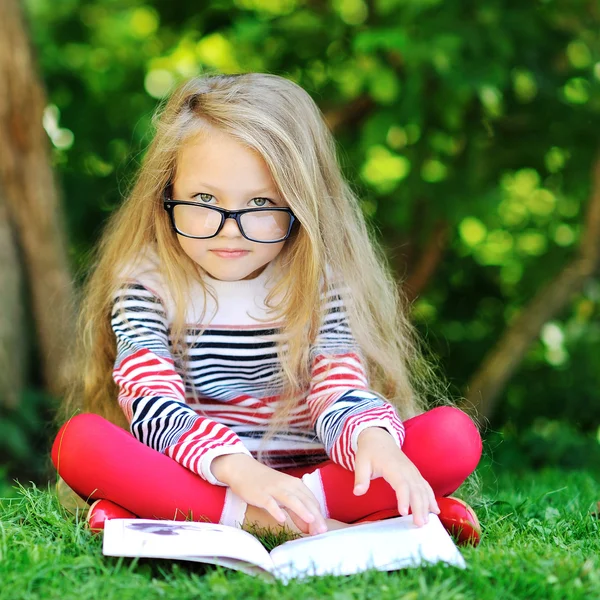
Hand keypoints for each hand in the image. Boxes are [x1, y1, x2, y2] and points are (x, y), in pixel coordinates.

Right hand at [211, 454, 327, 534]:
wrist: (244, 469)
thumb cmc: (266, 484)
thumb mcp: (283, 496)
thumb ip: (296, 511)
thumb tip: (308, 527)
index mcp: (295, 485)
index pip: (311, 501)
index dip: (318, 516)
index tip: (323, 531)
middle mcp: (287, 485)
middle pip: (304, 501)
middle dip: (314, 516)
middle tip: (322, 531)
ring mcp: (274, 489)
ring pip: (290, 500)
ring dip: (301, 510)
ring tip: (310, 521)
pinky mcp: (261, 494)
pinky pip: (270, 502)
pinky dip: (276, 510)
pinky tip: (281, 520)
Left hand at [354, 427, 439, 526]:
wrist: (378, 437)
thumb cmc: (369, 451)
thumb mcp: (360, 462)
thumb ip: (360, 478)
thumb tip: (357, 492)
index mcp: (393, 467)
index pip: (401, 484)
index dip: (404, 498)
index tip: (403, 513)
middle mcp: (406, 469)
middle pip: (416, 490)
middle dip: (419, 507)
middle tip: (419, 524)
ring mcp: (412, 471)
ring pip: (423, 489)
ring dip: (427, 505)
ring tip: (426, 521)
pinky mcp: (414, 473)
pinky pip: (425, 486)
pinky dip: (431, 498)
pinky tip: (435, 510)